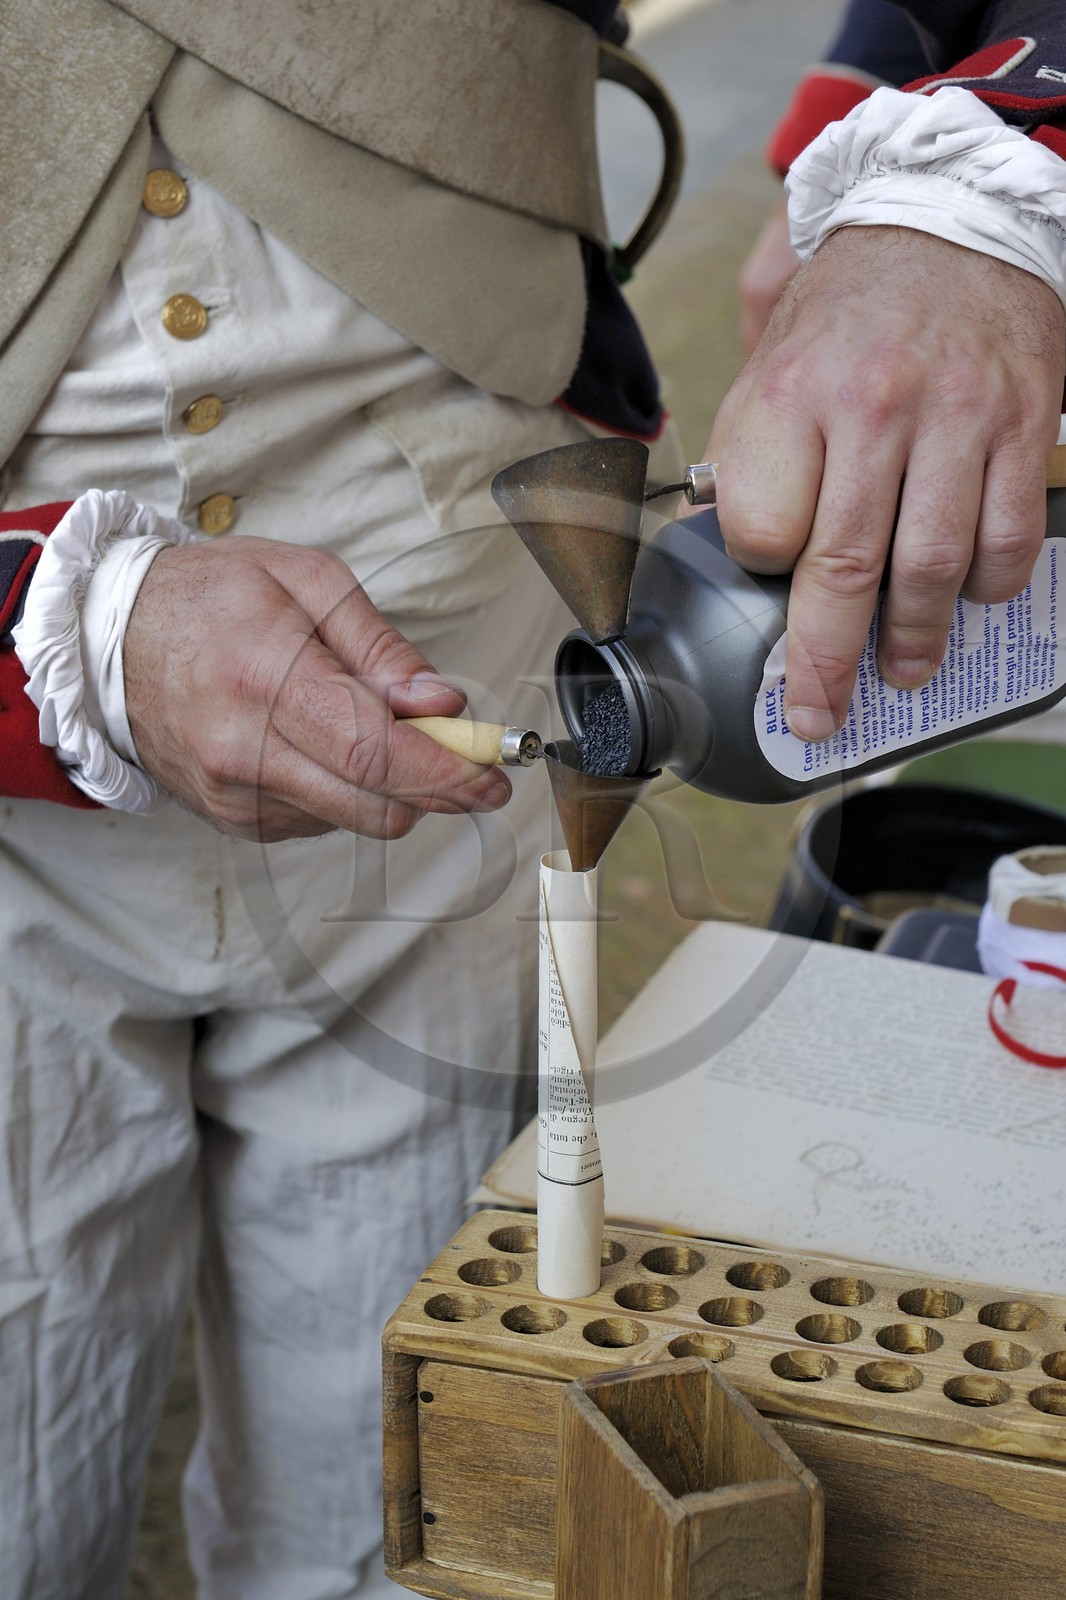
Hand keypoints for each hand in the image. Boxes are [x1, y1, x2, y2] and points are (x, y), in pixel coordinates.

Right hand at [124, 537, 510, 840]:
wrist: (109, 639)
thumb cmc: (209, 598)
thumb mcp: (306, 580)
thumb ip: (381, 646)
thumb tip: (440, 703)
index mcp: (266, 678)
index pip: (374, 754)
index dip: (448, 773)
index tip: (494, 777)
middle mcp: (244, 750)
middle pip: (374, 804)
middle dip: (438, 788)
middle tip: (464, 756)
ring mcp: (234, 794)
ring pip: (356, 818)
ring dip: (386, 785)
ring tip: (364, 725)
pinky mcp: (231, 819)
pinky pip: (320, 821)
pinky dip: (342, 790)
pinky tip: (317, 744)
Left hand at [707, 226, 1064, 739]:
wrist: (947, 220)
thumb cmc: (846, 319)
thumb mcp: (769, 368)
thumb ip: (751, 461)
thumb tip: (730, 553)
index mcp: (790, 394)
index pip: (762, 526)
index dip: (762, 570)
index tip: (769, 581)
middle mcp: (871, 406)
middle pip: (841, 567)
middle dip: (826, 663)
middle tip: (816, 717)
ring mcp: (955, 417)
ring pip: (932, 566)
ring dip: (914, 642)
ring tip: (901, 675)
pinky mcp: (1023, 425)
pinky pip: (1008, 538)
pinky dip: (988, 588)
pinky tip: (968, 602)